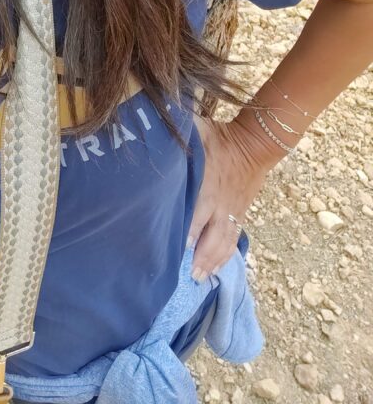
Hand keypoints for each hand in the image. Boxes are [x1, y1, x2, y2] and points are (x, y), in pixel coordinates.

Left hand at [187, 114, 273, 281]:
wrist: (255, 144)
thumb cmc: (219, 137)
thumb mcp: (197, 132)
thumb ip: (178, 137)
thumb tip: (154, 134)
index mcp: (209, 184)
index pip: (197, 212)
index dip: (188, 231)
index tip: (175, 249)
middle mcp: (221, 203)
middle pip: (212, 235)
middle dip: (201, 256)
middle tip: (187, 275)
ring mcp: (232, 211)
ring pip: (224, 242)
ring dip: (213, 261)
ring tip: (200, 279)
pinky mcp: (240, 215)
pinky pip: (233, 239)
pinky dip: (225, 256)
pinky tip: (216, 270)